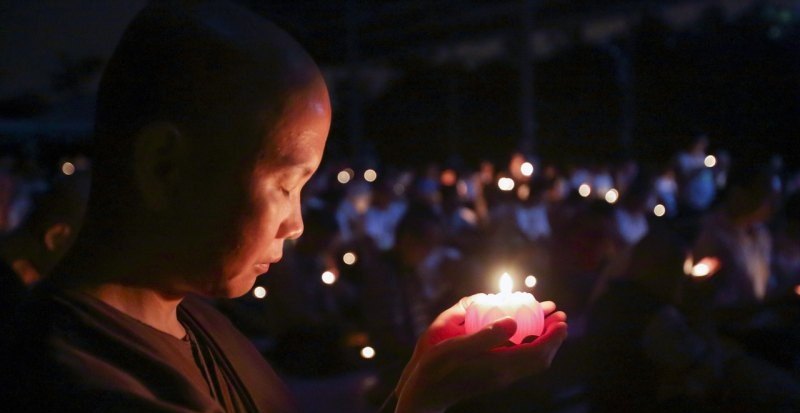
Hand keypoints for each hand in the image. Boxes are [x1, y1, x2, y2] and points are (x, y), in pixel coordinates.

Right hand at [394, 295, 567, 412]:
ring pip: (532, 361)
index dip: (553, 336)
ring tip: (544, 320)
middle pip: (540, 358)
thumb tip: (512, 322)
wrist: (426, 394)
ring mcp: (499, 378)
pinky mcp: (493, 377)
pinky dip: (529, 346)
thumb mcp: (455, 347)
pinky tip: (520, 333)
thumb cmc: (436, 368)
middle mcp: (504, 374)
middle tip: (558, 315)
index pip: (537, 353)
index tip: (562, 319)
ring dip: (542, 341)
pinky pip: (521, 361)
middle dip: (552, 337)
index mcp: (499, 366)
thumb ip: (484, 335)